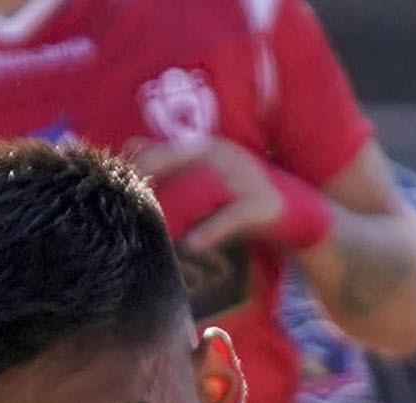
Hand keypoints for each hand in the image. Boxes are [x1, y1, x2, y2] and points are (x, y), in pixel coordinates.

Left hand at [129, 136, 320, 254]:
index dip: (133, 174)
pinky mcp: (263, 204)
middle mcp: (224, 154)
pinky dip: (210, 231)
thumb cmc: (246, 201)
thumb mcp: (208, 178)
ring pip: (197, 192)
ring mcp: (245, 177)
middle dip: (145, 191)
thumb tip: (130, 143)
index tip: (111, 198)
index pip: (157, 154)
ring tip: (152, 236)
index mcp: (206, 146)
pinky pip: (230, 216)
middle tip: (125, 217)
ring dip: (173, 215)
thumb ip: (171, 161)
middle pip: (170, 166)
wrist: (304, 219)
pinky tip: (192, 246)